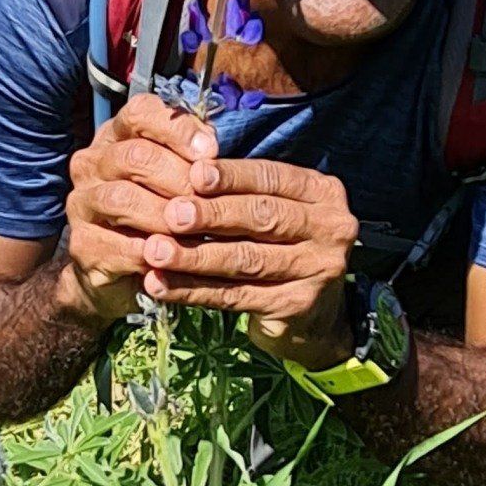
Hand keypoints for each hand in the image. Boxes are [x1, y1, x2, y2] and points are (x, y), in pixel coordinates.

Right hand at [58, 94, 222, 324]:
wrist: (124, 273)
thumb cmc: (161, 214)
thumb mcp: (180, 179)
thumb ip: (194, 157)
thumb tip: (212, 148)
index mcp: (117, 137)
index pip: (140, 112)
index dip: (177, 128)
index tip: (211, 151)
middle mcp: (92, 164)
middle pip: (134, 156)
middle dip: (179, 177)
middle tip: (206, 198)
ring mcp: (82, 203)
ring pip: (122, 199)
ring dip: (164, 215)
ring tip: (192, 228)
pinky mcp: (82, 244)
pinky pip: (118, 245)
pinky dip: (152, 251)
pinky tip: (174, 257)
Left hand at [135, 158, 357, 361]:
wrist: (314, 315)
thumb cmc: (280, 246)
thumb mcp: (275, 209)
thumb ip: (242, 191)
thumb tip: (187, 170)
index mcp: (323, 192)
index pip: (272, 178)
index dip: (232, 176)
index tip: (193, 174)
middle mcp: (330, 228)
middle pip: (262, 217)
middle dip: (211, 215)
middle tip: (170, 214)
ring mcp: (318, 269)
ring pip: (246, 260)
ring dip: (194, 257)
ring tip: (155, 252)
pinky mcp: (298, 306)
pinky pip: (236, 296)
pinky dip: (193, 290)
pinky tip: (162, 286)